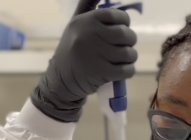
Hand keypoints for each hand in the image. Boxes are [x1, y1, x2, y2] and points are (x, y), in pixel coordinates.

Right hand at [31, 0, 137, 122]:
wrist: (60, 80)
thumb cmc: (72, 50)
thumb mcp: (75, 24)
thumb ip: (88, 4)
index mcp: (86, 21)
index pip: (117, 16)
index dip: (124, 22)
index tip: (121, 29)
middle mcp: (90, 36)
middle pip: (126, 35)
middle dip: (130, 41)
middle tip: (125, 47)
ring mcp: (96, 55)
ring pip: (129, 53)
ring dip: (130, 58)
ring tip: (122, 59)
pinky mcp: (101, 73)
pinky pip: (127, 70)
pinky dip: (129, 71)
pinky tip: (123, 70)